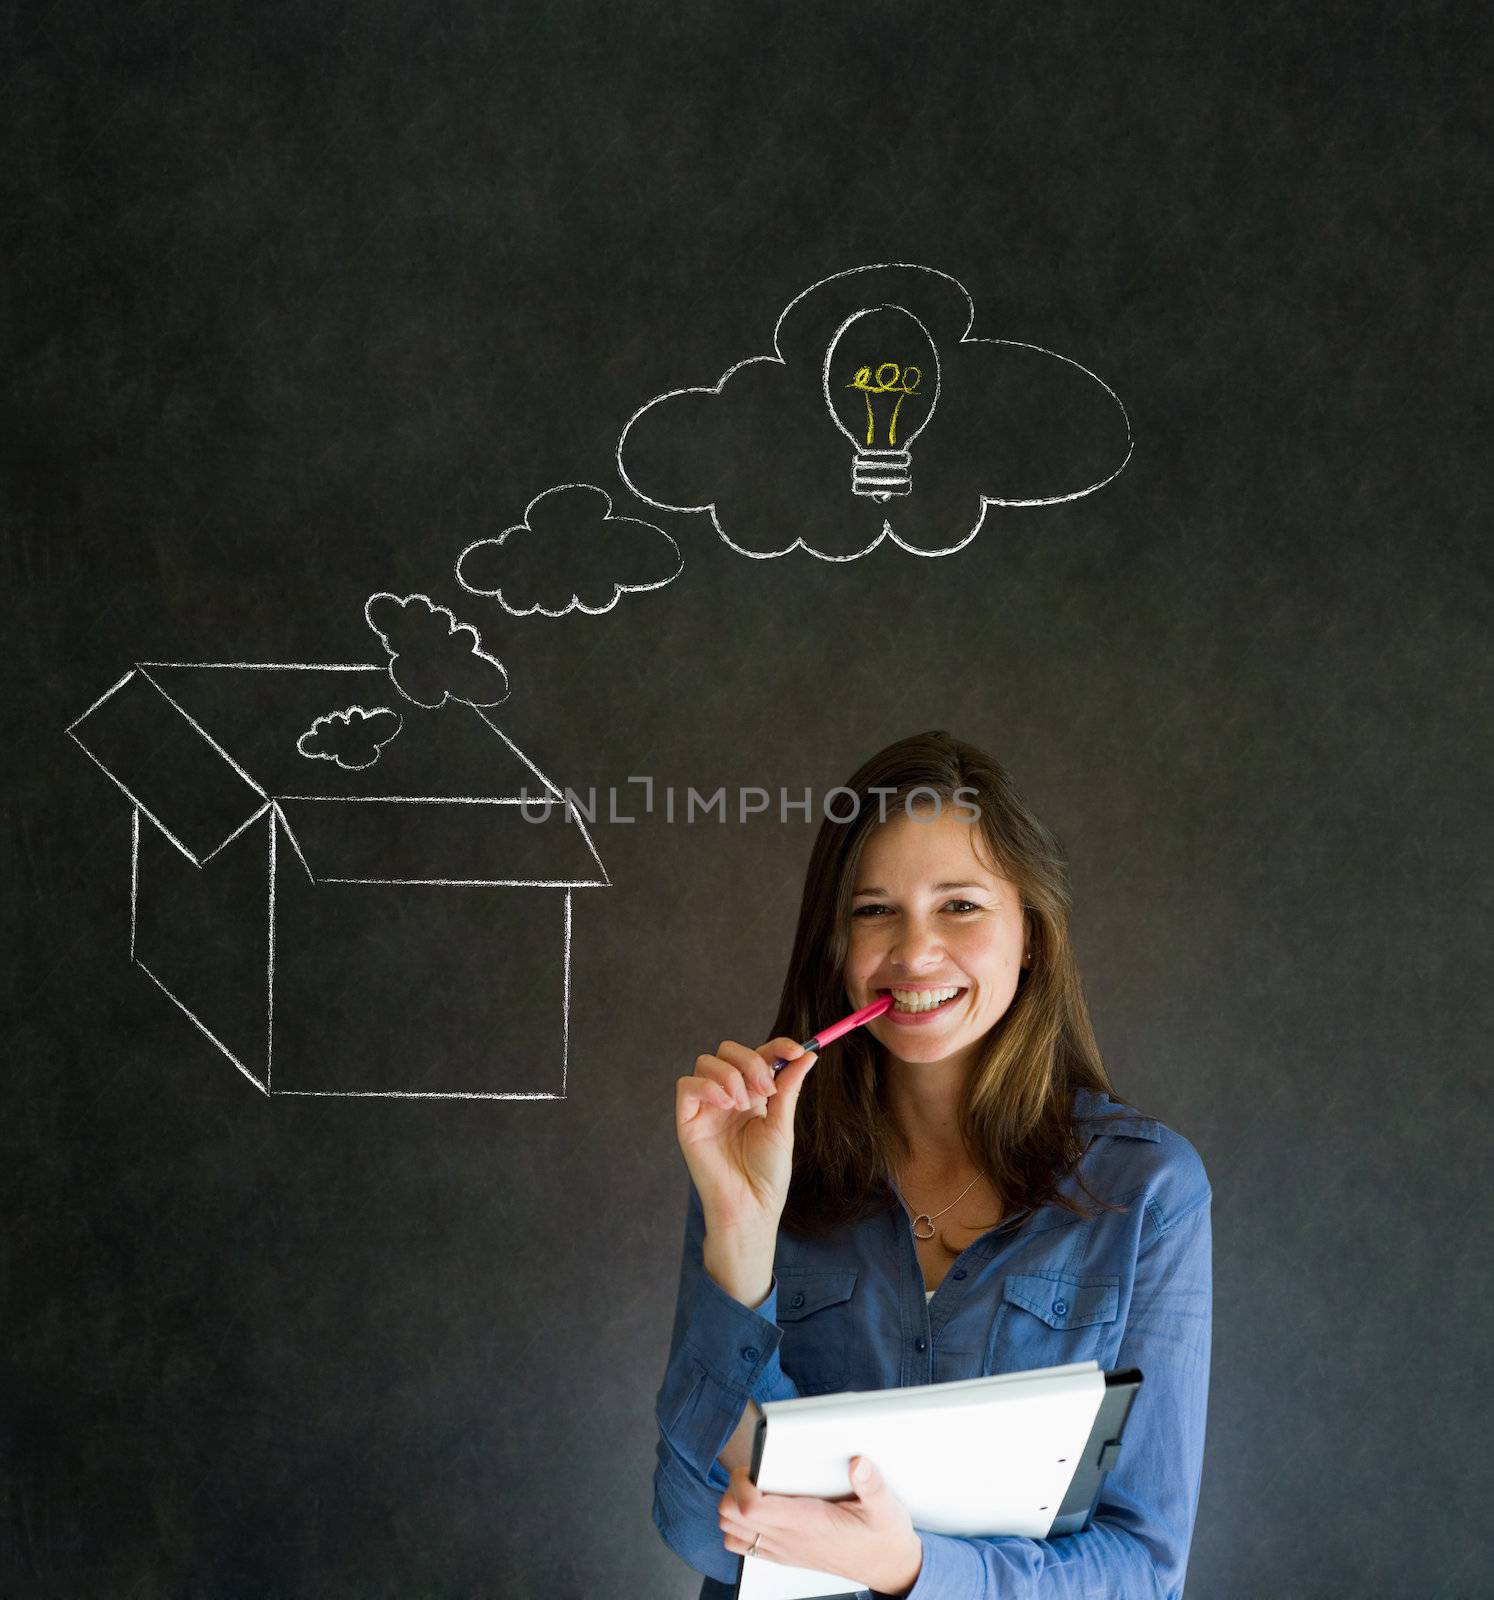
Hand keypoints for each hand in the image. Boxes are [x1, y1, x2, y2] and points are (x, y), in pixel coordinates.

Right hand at [674, 1036, 817, 1233]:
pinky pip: (687, 1085)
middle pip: (729, 1051)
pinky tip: (726, 1106)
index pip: (759, 1055)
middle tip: (765, 1089)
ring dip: (730, 1075)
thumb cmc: (767, 1174)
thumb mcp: (782, 1125)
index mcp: (754, 1096)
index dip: (777, 1046)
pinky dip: (707, 1087)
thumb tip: (808, 1055)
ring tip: (743, 1105)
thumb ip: (788, 1087)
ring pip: (706, 1062)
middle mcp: (729, 1096)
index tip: (797, 1051)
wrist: (750, 1207)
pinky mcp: (688, 1120)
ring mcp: (707, 1107)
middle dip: (750, 1061)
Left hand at [718, 1457, 923, 1596]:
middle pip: (731, 1518)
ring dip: (734, 1509)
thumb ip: (872, 1484)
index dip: (741, 1483)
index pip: (750, 1507)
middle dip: (732, 1489)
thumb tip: (858, 1463)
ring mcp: (784, 1550)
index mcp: (806, 1522)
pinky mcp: (785, 1556)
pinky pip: (746, 1547)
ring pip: (732, 1534)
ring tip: (752, 1488)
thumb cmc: (882, 1537)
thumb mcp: (885, 1507)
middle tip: (751, 1472)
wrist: (888, 1567)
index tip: (751, 1466)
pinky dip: (742, 1528)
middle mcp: (789, 1539)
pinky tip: (760, 1511)